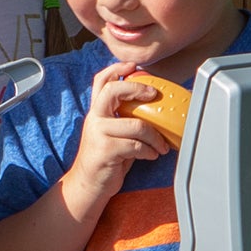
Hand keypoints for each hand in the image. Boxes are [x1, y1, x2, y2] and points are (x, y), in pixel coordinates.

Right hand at [68, 64, 169, 205]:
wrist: (88, 185)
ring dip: (155, 136)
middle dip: (137, 89)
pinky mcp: (106, 151)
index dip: (116, 68)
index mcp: (97, 112)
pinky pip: (136, 145)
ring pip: (136, 125)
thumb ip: (124, 118)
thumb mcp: (112, 133)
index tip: (134, 66)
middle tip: (154, 95)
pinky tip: (152, 155)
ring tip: (161, 145)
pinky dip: (149, 151)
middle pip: (113, 90)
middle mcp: (95, 118)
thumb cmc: (106, 158)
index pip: (101, 81)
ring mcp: (99, 134)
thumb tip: (155, 107)